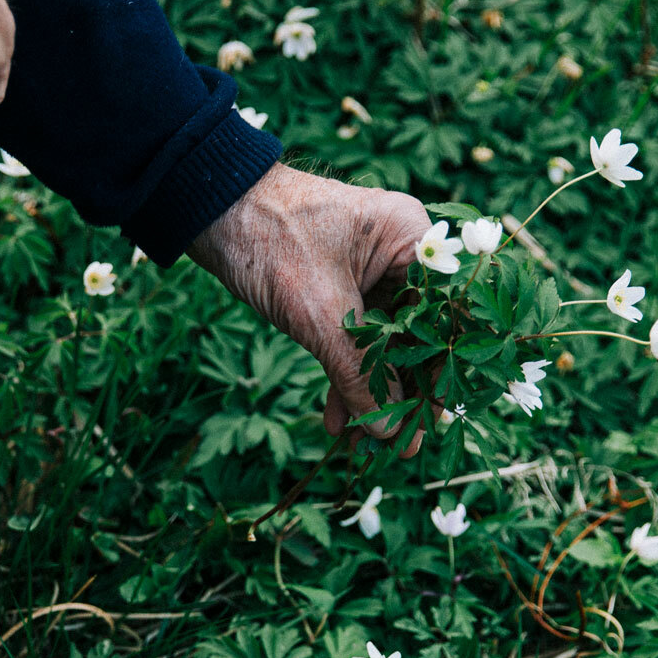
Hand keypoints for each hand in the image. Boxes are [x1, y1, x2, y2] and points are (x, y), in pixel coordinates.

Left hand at [188, 162, 432, 442]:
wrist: (211, 210)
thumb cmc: (271, 239)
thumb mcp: (321, 314)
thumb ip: (360, 373)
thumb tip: (389, 430)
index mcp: (415, 240)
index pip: (446, 317)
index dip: (440, 372)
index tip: (430, 421)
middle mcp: (403, 254)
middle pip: (419, 335)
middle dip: (402, 394)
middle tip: (399, 447)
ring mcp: (373, 271)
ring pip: (385, 344)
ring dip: (371, 394)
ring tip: (366, 446)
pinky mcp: (342, 288)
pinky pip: (357, 339)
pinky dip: (346, 376)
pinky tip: (338, 420)